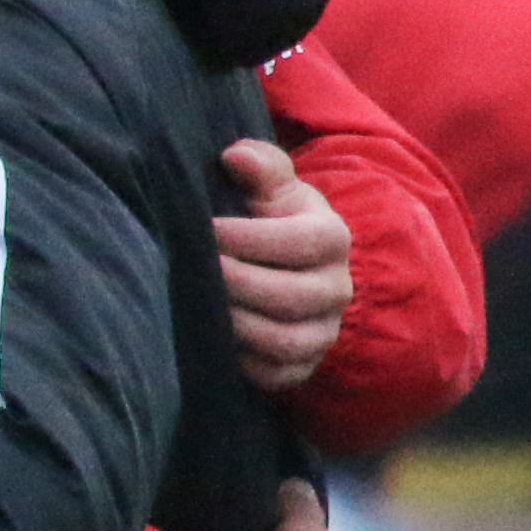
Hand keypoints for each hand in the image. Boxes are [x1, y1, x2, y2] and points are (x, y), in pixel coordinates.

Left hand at [214, 139, 351, 394]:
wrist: (290, 266)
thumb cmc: (272, 218)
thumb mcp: (273, 187)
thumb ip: (261, 166)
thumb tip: (234, 155)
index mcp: (331, 238)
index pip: (299, 242)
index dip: (247, 237)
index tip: (204, 228)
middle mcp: (336, 288)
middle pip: (290, 296)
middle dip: (235, 283)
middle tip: (194, 270)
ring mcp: (323, 330)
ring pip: (283, 340)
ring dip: (236, 325)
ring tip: (198, 304)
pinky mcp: (304, 364)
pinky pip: (277, 375)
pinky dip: (244, 362)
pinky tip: (212, 340)